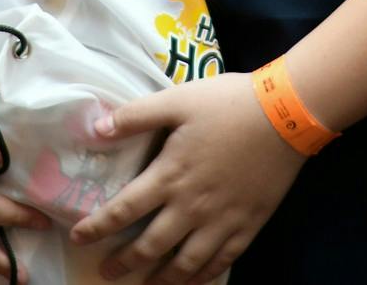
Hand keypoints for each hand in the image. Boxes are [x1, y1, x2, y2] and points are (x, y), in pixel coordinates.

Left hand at [73, 73, 304, 284]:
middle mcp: (191, 207)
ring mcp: (221, 221)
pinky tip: (193, 281)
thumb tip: (97, 129)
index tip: (80, 238)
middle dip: (124, 263)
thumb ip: (136, 115)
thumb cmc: (229, 104)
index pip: (123, 210)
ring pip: (185, 264)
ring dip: (161, 279)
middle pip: (150, 246)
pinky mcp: (248, 225)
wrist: (286, 114)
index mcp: (170, 175)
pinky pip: (221, 261)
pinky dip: (203, 277)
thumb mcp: (177, 99)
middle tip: (106, 273)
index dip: (98, 227)